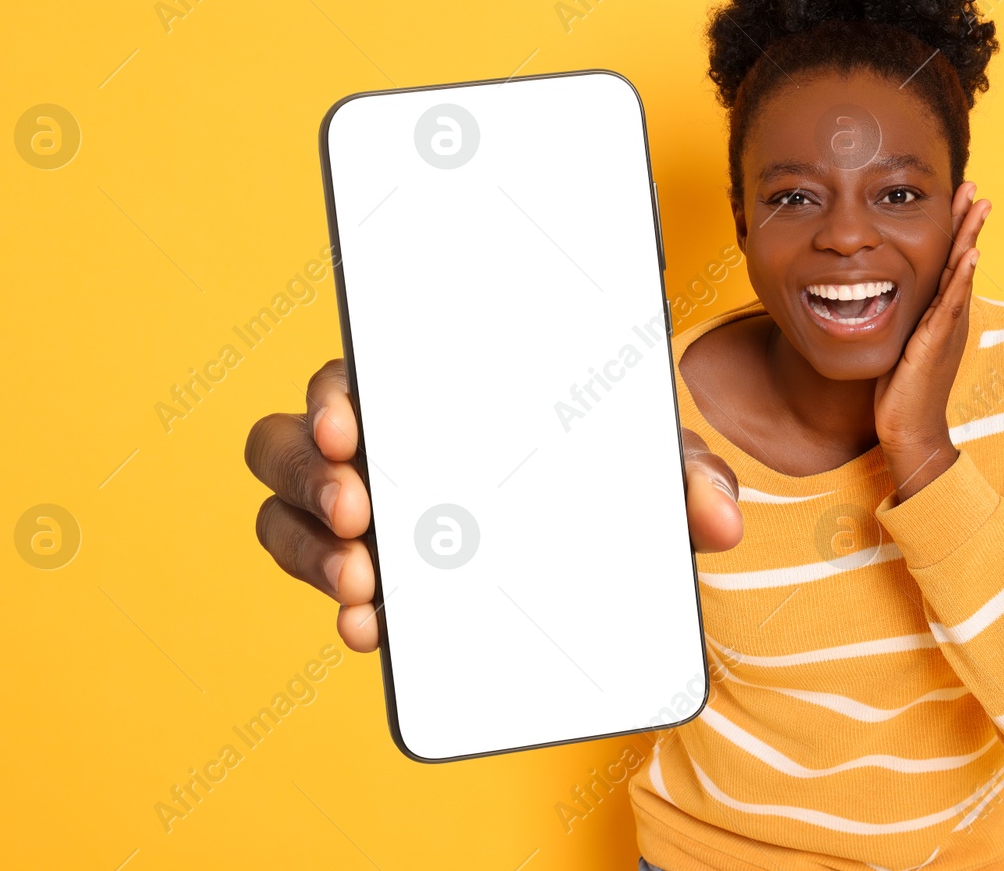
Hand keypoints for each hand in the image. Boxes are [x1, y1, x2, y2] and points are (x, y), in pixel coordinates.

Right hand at [247, 360, 743, 651]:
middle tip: (360, 513)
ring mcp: (363, 513)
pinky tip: (369, 629)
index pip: (349, 374)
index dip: (332, 394)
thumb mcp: (644, 460)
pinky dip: (340, 604)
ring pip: (284, 517)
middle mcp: (378, 447)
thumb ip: (684, 474)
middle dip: (308, 475)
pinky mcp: (369, 573)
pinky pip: (321, 580)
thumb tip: (719, 520)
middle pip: (287, 444)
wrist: (599, 534)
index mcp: (425, 392)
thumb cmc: (601, 468)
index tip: (350, 426)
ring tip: (364, 584)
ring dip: (308, 549)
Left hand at [875, 182, 989, 502]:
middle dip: (967, 223)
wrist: (911, 433)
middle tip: (975, 187)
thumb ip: (899, 323)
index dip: (954, 232)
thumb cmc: (902, 394)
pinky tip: (969, 254)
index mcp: (940, 317)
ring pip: (961, 275)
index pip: (949, 264)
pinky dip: (960, 278)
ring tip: (979, 206)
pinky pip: (950, 305)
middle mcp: (949, 318)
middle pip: (962, 261)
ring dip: (970, 238)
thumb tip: (878, 300)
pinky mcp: (936, 344)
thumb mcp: (900, 347)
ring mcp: (946, 330)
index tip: (957, 199)